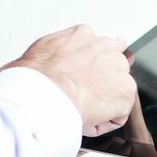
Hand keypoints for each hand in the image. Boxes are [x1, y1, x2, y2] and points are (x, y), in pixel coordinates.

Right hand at [0, 24, 136, 136]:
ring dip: (101, 102)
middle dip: (100, 82)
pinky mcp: (125, 93)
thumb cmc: (32, 77)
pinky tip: (83, 119)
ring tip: (77, 109)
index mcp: (82, 34)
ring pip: (115, 91)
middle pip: (112, 65)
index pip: (96, 45)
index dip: (91, 65)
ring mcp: (118, 69)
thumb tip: (36, 64)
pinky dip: (102, 122)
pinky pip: (117, 114)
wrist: (41, 93)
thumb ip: (53, 52)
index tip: (84, 76)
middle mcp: (105, 46)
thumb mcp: (39, 52)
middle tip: (81, 97)